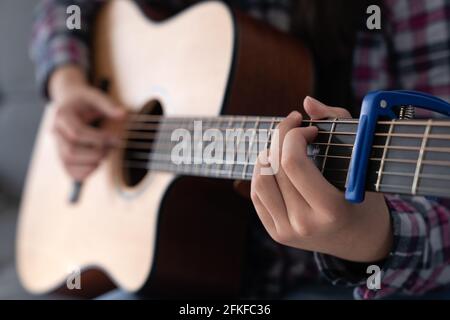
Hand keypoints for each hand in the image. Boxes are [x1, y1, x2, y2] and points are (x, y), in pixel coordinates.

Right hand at [50, 66, 124, 180]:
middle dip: (95, 153)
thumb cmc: (84, 100)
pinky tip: (99, 162)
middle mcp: (55, 132)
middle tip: (112, 147)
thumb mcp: (95, 95)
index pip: (77, 133)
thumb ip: (108, 104)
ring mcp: (57, 146)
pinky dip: (87, 172)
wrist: (69, 102)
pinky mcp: (63, 156)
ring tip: (106, 153)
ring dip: (92, 163)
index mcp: (62, 116)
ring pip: (69, 164)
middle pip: (70, 152)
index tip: (116, 139)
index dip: (99, 139)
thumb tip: (122, 114)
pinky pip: (71, 172)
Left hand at [251, 96, 391, 262]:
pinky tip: (276, 165)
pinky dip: (262, 172)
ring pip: (260, 179)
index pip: (294, 163)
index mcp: (331, 209)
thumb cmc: (365, 198)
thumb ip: (338, 123)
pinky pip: (256, 194)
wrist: (361, 241)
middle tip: (294, 126)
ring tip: (284, 147)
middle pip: (275, 168)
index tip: (309, 129)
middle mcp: (304, 224)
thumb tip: (306, 102)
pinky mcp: (275, 233)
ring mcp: (286, 231)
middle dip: (281, 137)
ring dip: (268, 155)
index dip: (294, 136)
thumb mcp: (362, 162)